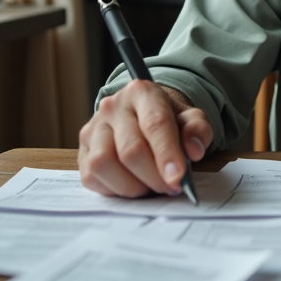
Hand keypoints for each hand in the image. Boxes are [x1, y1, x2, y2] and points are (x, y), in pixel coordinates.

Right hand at [78, 80, 212, 197]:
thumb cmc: (168, 120)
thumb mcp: (190, 119)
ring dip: (132, 185)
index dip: (167, 154)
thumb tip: (194, 151)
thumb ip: (198, 131)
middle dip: (154, 177)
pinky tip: (132, 185)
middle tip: (171, 187)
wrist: (142, 116)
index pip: (155, 123)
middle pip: (131, 149)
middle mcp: (112, 106)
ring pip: (104, 164)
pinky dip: (115, 189)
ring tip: (150, 186)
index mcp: (142, 92)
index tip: (179, 178)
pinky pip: (92, 177)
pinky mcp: (82, 150)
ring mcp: (93, 128)